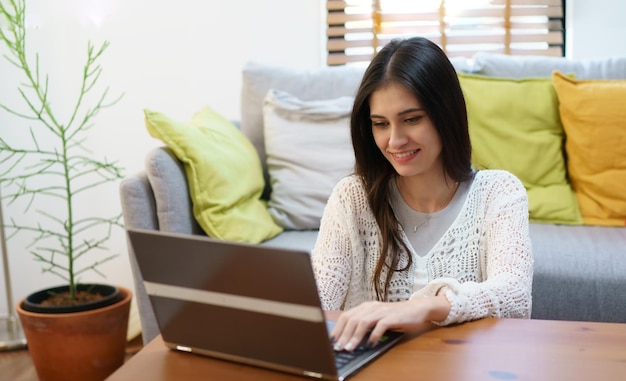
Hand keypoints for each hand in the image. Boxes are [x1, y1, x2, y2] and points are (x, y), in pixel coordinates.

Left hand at [330, 295, 449, 351]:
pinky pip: (380, 326)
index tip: (332, 340)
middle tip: (338, 347)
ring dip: (355, 337)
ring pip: (363, 323)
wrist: (416, 309)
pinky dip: (373, 336)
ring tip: (350, 348)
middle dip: (343, 335)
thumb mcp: (377, 317)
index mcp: (365, 307)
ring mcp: (381, 311)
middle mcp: (371, 307)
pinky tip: (369, 345)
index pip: (346, 316)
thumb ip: (364, 324)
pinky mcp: (392, 317)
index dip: (338, 328)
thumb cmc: (395, 316)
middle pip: (352, 320)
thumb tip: (349, 338)